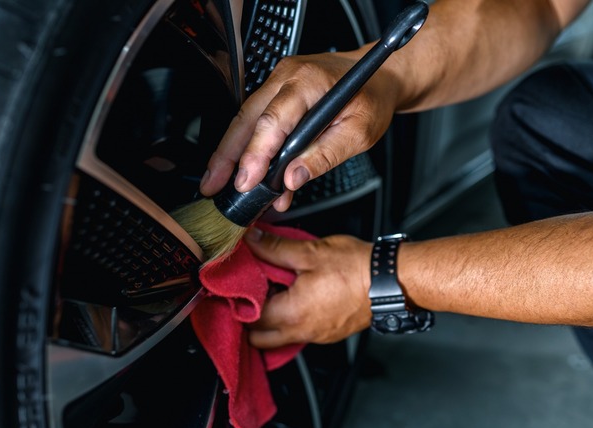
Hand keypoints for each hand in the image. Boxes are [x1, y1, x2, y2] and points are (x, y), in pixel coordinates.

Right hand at [200, 48, 398, 211]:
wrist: (379, 76)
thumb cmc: (372, 97)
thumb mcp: (360, 132)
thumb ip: (326, 155)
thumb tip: (292, 177)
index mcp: (308, 81)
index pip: (272, 121)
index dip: (255, 155)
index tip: (246, 182)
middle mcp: (287, 76)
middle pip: (246, 118)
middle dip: (226, 155)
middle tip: (213, 185)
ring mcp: (279, 81)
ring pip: (245, 120)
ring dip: (233, 154)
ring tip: (220, 184)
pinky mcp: (277, 92)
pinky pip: (258, 120)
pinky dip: (250, 148)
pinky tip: (249, 175)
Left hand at [244, 228, 372, 347]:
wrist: (391, 281)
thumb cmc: (356, 268)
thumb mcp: (310, 252)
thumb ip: (275, 248)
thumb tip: (252, 240)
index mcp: (291, 314)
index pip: (248, 317)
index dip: (238, 299)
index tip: (238, 283)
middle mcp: (301, 331)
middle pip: (258, 337)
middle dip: (249, 318)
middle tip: (251, 292)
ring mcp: (316, 336)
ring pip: (279, 338)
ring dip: (271, 321)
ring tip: (273, 294)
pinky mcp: (329, 334)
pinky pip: (299, 334)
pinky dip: (291, 321)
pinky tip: (297, 298)